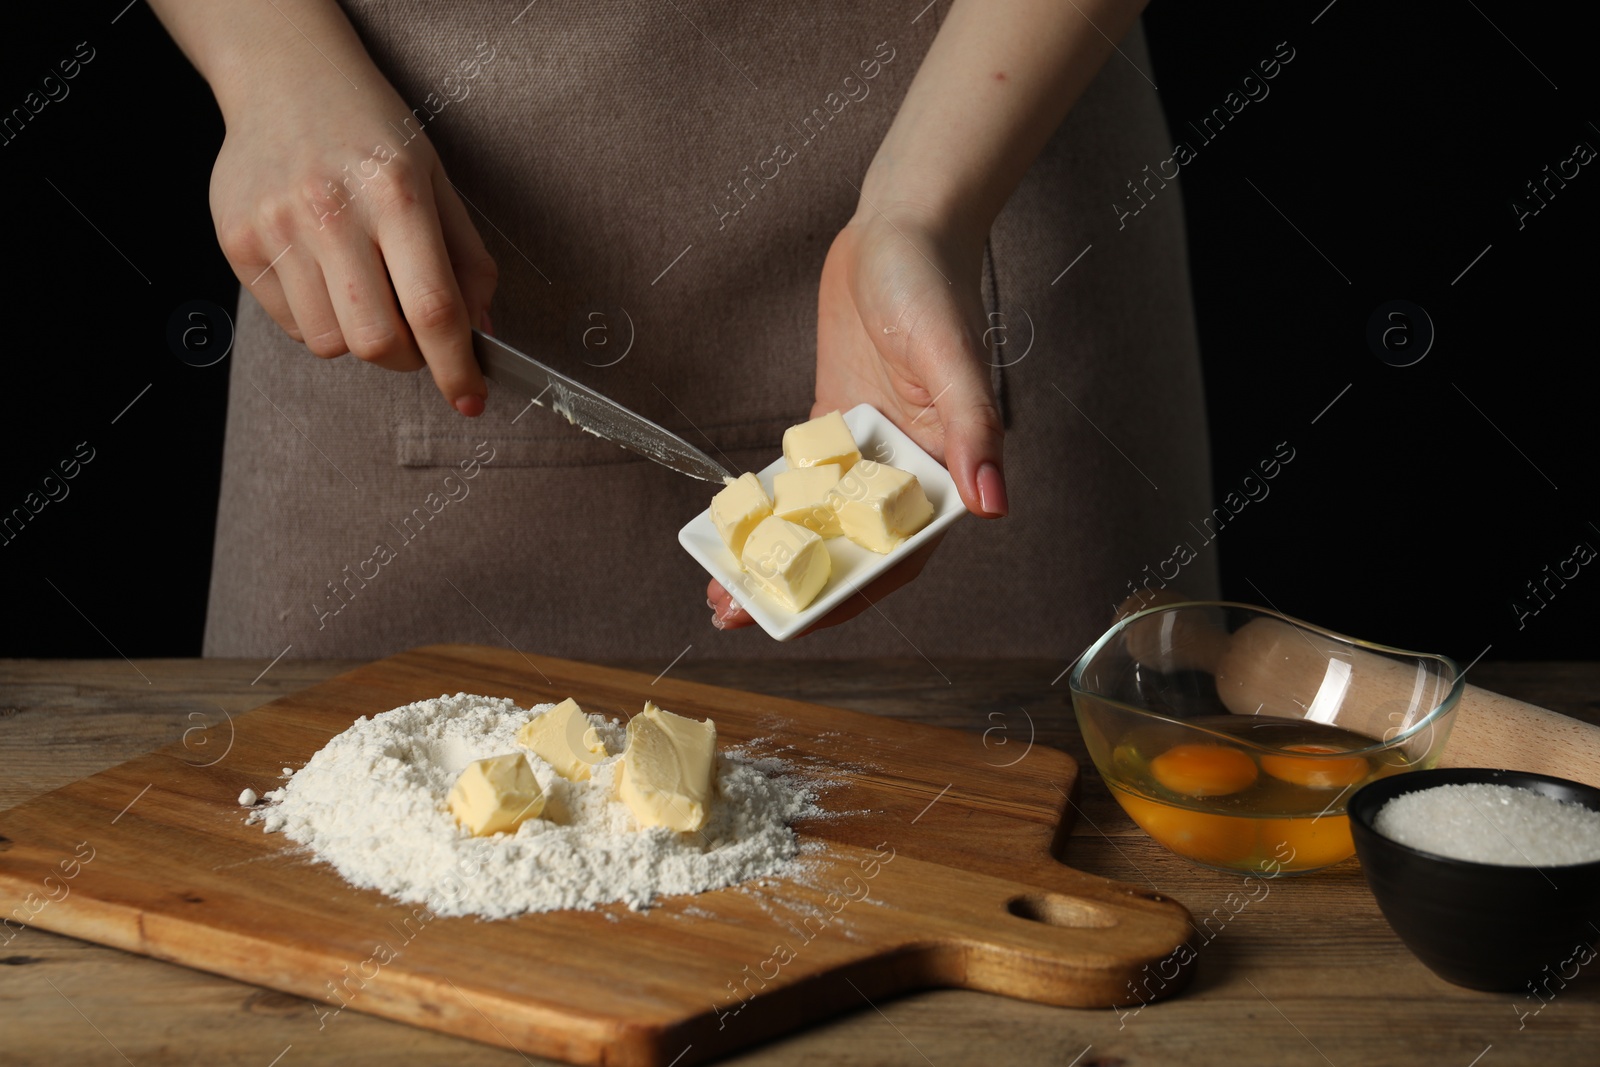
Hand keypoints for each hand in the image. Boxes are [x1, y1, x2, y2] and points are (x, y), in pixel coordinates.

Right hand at [209, 53, 496, 414]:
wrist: (286, 79)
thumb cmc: (372, 133)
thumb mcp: (438, 181)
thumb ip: (467, 261)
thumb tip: (480, 334)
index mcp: (396, 192)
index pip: (433, 309)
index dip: (456, 368)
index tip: (470, 399)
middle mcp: (331, 211)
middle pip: (376, 342)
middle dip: (408, 359)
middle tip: (416, 337)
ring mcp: (277, 227)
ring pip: (329, 343)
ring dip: (358, 337)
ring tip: (364, 288)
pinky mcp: (237, 241)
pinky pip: (290, 325)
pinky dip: (318, 317)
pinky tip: (324, 272)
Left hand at [707, 203, 1005, 632]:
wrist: (899, 229)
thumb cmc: (933, 283)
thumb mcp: (952, 356)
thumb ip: (972, 429)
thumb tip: (991, 503)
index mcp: (943, 468)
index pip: (898, 554)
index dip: (852, 593)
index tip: (803, 621)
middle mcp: (904, 470)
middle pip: (850, 548)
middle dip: (796, 587)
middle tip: (738, 612)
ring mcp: (865, 450)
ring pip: (820, 521)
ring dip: (777, 556)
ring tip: (723, 586)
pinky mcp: (834, 423)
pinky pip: (801, 480)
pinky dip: (769, 507)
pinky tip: (731, 529)